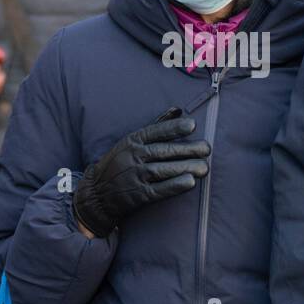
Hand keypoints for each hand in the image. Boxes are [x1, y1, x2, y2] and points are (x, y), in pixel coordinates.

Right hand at [73, 115, 210, 237]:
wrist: (96, 193)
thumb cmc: (120, 162)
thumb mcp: (132, 140)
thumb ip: (157, 124)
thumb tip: (178, 108)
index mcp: (132, 140)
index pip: (155, 131)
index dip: (173, 128)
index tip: (192, 125)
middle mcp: (133, 156)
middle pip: (163, 151)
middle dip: (186, 150)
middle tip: (207, 148)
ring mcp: (135, 176)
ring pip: (162, 170)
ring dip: (184, 168)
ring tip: (204, 168)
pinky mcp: (138, 195)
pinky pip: (158, 190)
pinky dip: (174, 186)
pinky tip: (189, 182)